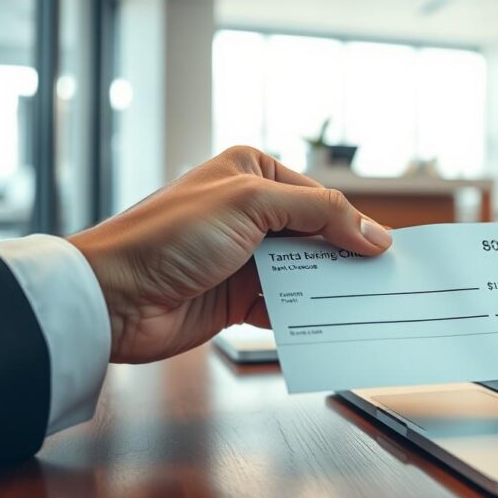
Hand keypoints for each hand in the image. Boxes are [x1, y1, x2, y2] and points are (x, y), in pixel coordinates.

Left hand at [68, 146, 392, 363]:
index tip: (385, 252)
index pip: (320, 198)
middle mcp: (249, 210)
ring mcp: (243, 255)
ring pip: (303, 272)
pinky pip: (283, 306)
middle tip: (381, 282)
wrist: (113, 297)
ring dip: (325, 290)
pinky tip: (321, 326)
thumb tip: (374, 234)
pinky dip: (301, 316)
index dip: (352, 225)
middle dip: (343, 259)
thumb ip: (320, 213)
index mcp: (251, 171)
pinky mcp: (236, 297)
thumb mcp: (252, 204)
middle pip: (315, 235)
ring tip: (359, 307)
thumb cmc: (169, 236)